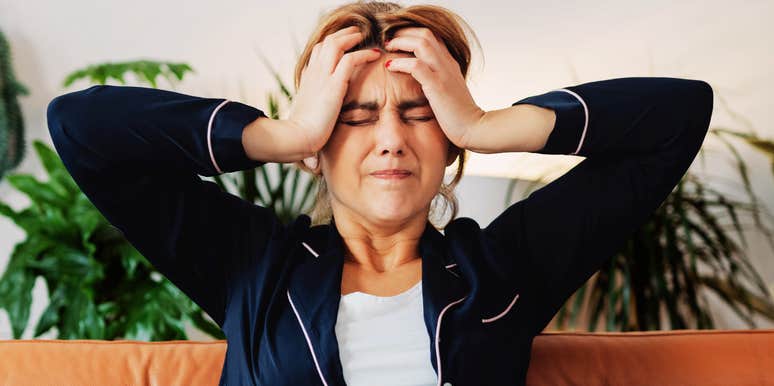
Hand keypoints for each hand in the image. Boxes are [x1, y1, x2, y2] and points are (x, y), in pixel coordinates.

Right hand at [288, 25, 381, 155]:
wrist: (297, 138)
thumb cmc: (300, 137)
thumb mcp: (305, 124)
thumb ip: (313, 125)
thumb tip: (315, 151)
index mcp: (306, 80)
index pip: (317, 55)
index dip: (330, 47)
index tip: (342, 46)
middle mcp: (313, 74)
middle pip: (325, 43)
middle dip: (341, 35)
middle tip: (355, 32)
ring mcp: (322, 76)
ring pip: (335, 44)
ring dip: (351, 37)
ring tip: (363, 35)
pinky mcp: (334, 84)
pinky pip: (350, 59)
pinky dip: (364, 53)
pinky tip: (375, 55)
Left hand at [384, 27, 484, 148]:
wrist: (474, 129)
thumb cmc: (459, 117)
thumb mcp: (448, 93)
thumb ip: (436, 83)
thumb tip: (420, 84)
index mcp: (449, 65)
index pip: (433, 38)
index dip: (413, 34)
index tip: (398, 41)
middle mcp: (447, 64)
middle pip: (426, 34)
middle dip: (404, 32)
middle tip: (389, 40)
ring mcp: (443, 73)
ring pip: (421, 43)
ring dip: (401, 42)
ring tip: (388, 47)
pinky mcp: (437, 86)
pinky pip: (416, 66)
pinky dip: (400, 62)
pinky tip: (389, 66)